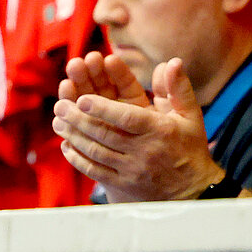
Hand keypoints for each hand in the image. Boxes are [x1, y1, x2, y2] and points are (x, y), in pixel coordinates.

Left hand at [53, 57, 222, 201]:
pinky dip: (78, 159)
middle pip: (105, 133)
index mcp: (159, 131)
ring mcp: (132, 170)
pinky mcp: (124, 184)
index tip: (82, 99)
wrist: (194, 190)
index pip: (127, 118)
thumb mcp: (190, 117)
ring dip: (74, 136)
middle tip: (60, 105)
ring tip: (58, 121)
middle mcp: (144, 151)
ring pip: (96, 152)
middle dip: (79, 119)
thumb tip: (173, 62)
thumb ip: (178, 89)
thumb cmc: (189, 147)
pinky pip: (95, 172)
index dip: (103, 109)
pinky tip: (66, 145)